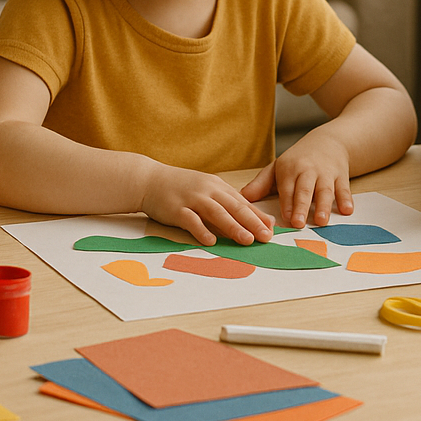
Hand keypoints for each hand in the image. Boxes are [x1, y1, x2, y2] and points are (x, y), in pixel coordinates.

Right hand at [140, 164, 274, 246]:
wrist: (149, 179)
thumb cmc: (180, 187)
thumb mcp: (206, 189)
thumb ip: (226, 202)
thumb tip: (250, 217)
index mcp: (217, 186)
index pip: (242, 202)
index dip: (257, 215)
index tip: (272, 228)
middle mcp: (207, 190)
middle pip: (233, 207)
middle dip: (252, 222)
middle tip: (266, 236)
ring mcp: (191, 199)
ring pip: (216, 213)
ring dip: (233, 227)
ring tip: (247, 240)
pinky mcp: (176, 208)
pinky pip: (191, 220)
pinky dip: (202, 230)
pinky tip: (212, 241)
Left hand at [240, 128, 353, 227]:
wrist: (328, 142)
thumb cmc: (298, 160)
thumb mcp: (278, 167)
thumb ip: (261, 183)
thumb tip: (243, 197)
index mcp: (289, 169)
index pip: (287, 188)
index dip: (286, 202)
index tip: (285, 217)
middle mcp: (308, 171)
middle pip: (305, 190)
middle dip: (301, 206)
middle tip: (298, 223)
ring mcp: (326, 173)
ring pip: (325, 190)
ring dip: (324, 206)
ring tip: (321, 221)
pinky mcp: (341, 176)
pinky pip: (344, 188)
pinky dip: (346, 199)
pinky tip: (347, 210)